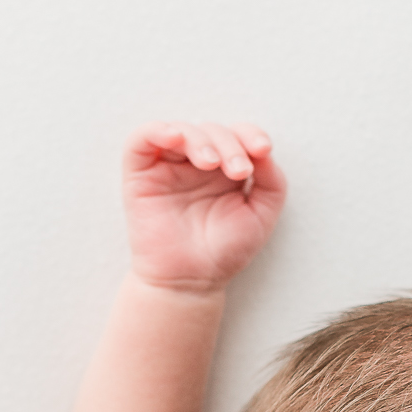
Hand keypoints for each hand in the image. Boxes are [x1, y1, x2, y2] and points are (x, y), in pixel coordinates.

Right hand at [124, 123, 285, 290]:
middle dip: (230, 145)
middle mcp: (196, 164)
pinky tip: (175, 139)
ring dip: (201, 140)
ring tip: (211, 164)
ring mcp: (167, 167)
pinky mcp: (140, 174)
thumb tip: (262, 149)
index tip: (262, 150)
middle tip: (238, 172)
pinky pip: (141, 139)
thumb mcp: (262, 214)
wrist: (191, 282)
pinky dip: (158, 130)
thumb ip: (272, 180)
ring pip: (181, 130)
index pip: (237, 135)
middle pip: (212, 130)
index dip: (250, 134)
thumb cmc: (225, 251)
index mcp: (225, 169)